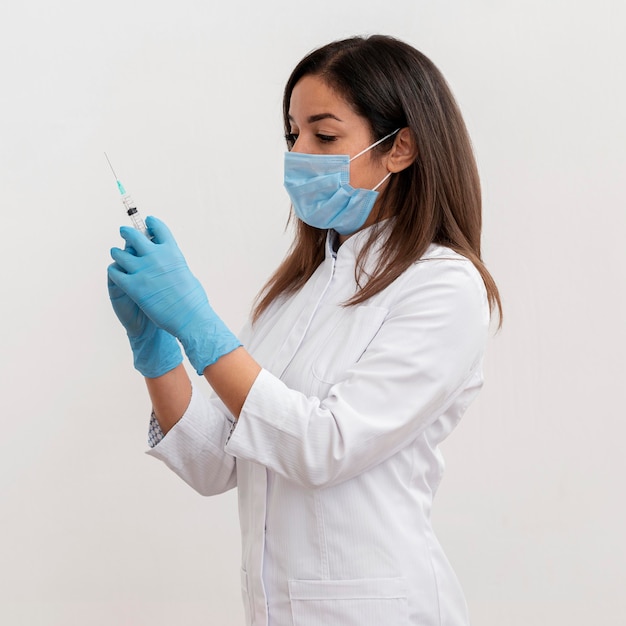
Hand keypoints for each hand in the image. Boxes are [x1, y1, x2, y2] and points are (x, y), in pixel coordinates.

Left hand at [107, 217, 240, 374]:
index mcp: (172, 251)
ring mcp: (142, 270)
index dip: (152, 223)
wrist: (190, 316)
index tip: (148, 222)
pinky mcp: (133, 286)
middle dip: (127, 233)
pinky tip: (117, 274)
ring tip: (116, 254)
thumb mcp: (187, 273)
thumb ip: (174, 265)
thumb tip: (168, 263)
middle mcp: (156, 256)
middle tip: (124, 232)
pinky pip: (115, 272)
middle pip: (133, 235)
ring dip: (117, 253)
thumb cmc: (194, 300)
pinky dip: (115, 271)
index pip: (159, 228)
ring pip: (119, 253)